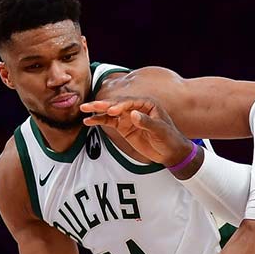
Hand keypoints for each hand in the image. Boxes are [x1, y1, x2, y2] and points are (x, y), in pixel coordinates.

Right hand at [80, 96, 194, 166]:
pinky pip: (109, 122)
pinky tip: (88, 121)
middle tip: (90, 105)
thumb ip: (147, 122)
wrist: (170, 151)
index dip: (120, 106)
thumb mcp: (160, 130)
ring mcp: (128, 117)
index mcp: (146, 104)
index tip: (111, 111)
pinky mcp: (124, 126)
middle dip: (103, 105)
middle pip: (117, 104)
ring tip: (84, 109)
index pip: (130, 102)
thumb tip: (133, 114)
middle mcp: (135, 107)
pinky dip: (99, 121)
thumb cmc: (169, 138)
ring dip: (97, 111)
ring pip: (110, 112)